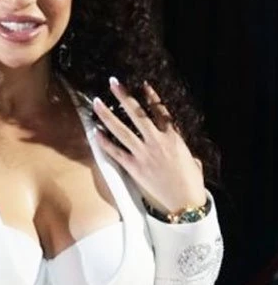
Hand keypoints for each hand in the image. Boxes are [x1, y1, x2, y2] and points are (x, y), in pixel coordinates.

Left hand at [92, 77, 205, 214]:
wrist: (184, 202)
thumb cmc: (191, 180)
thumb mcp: (190, 157)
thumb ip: (180, 145)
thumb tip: (178, 141)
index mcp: (173, 137)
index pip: (160, 111)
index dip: (151, 96)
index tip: (142, 83)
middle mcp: (156, 141)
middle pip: (137, 114)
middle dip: (124, 97)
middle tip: (112, 82)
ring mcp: (143, 153)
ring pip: (121, 130)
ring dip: (107, 115)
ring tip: (97, 102)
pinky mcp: (133, 167)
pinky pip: (115, 152)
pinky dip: (104, 142)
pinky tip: (95, 132)